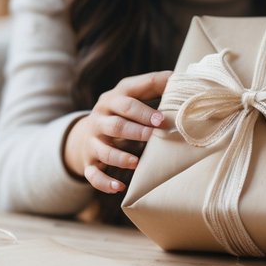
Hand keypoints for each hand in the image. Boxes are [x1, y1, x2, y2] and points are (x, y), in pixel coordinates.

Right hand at [64, 71, 171, 193]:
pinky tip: (119, 188)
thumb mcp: (132, 94)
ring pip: (104, 150)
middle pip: (116, 124)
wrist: (85, 133)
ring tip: (137, 162)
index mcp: (113, 99)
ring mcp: (92, 141)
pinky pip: (92, 174)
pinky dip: (104, 182)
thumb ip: (153, 86)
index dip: (144, 109)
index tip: (162, 119)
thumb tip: (180, 77)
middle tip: (154, 135)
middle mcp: (99, 118)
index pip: (127, 100)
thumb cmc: (121, 111)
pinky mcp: (88, 161)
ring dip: (120, 157)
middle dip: (136, 130)